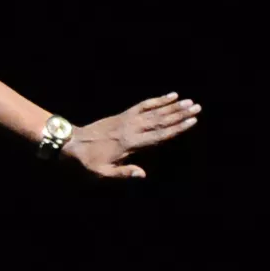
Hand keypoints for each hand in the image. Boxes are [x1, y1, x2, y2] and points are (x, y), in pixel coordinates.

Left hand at [62, 92, 201, 179]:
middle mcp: (131, 128)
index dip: (177, 128)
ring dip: (172, 105)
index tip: (192, 122)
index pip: (159, 135)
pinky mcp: (123, 114)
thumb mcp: (102, 172)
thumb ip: (122, 173)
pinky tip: (169, 95)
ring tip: (189, 100)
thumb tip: (143, 175)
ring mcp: (127, 119)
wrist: (71, 142)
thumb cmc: (88, 161)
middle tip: (197, 107)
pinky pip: (142, 105)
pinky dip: (157, 100)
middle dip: (180, 114)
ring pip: (154, 111)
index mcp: (130, 143)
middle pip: (160, 120)